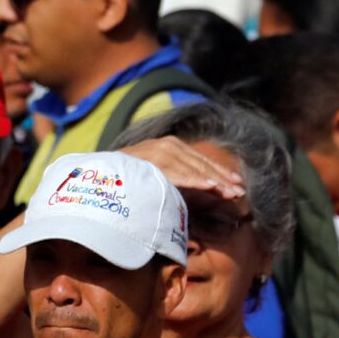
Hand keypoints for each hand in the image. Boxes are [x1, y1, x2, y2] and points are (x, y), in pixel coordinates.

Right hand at [120, 137, 246, 206]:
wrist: (98, 174)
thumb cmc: (128, 179)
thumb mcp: (156, 175)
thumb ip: (178, 178)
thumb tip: (206, 189)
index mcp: (169, 146)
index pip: (200, 160)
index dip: (220, 172)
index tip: (237, 184)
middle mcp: (166, 145)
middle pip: (201, 163)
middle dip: (222, 178)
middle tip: (240, 192)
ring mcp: (158, 151)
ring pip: (192, 167)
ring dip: (213, 180)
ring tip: (230, 192)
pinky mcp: (150, 161)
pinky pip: (177, 172)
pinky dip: (195, 179)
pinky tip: (210, 186)